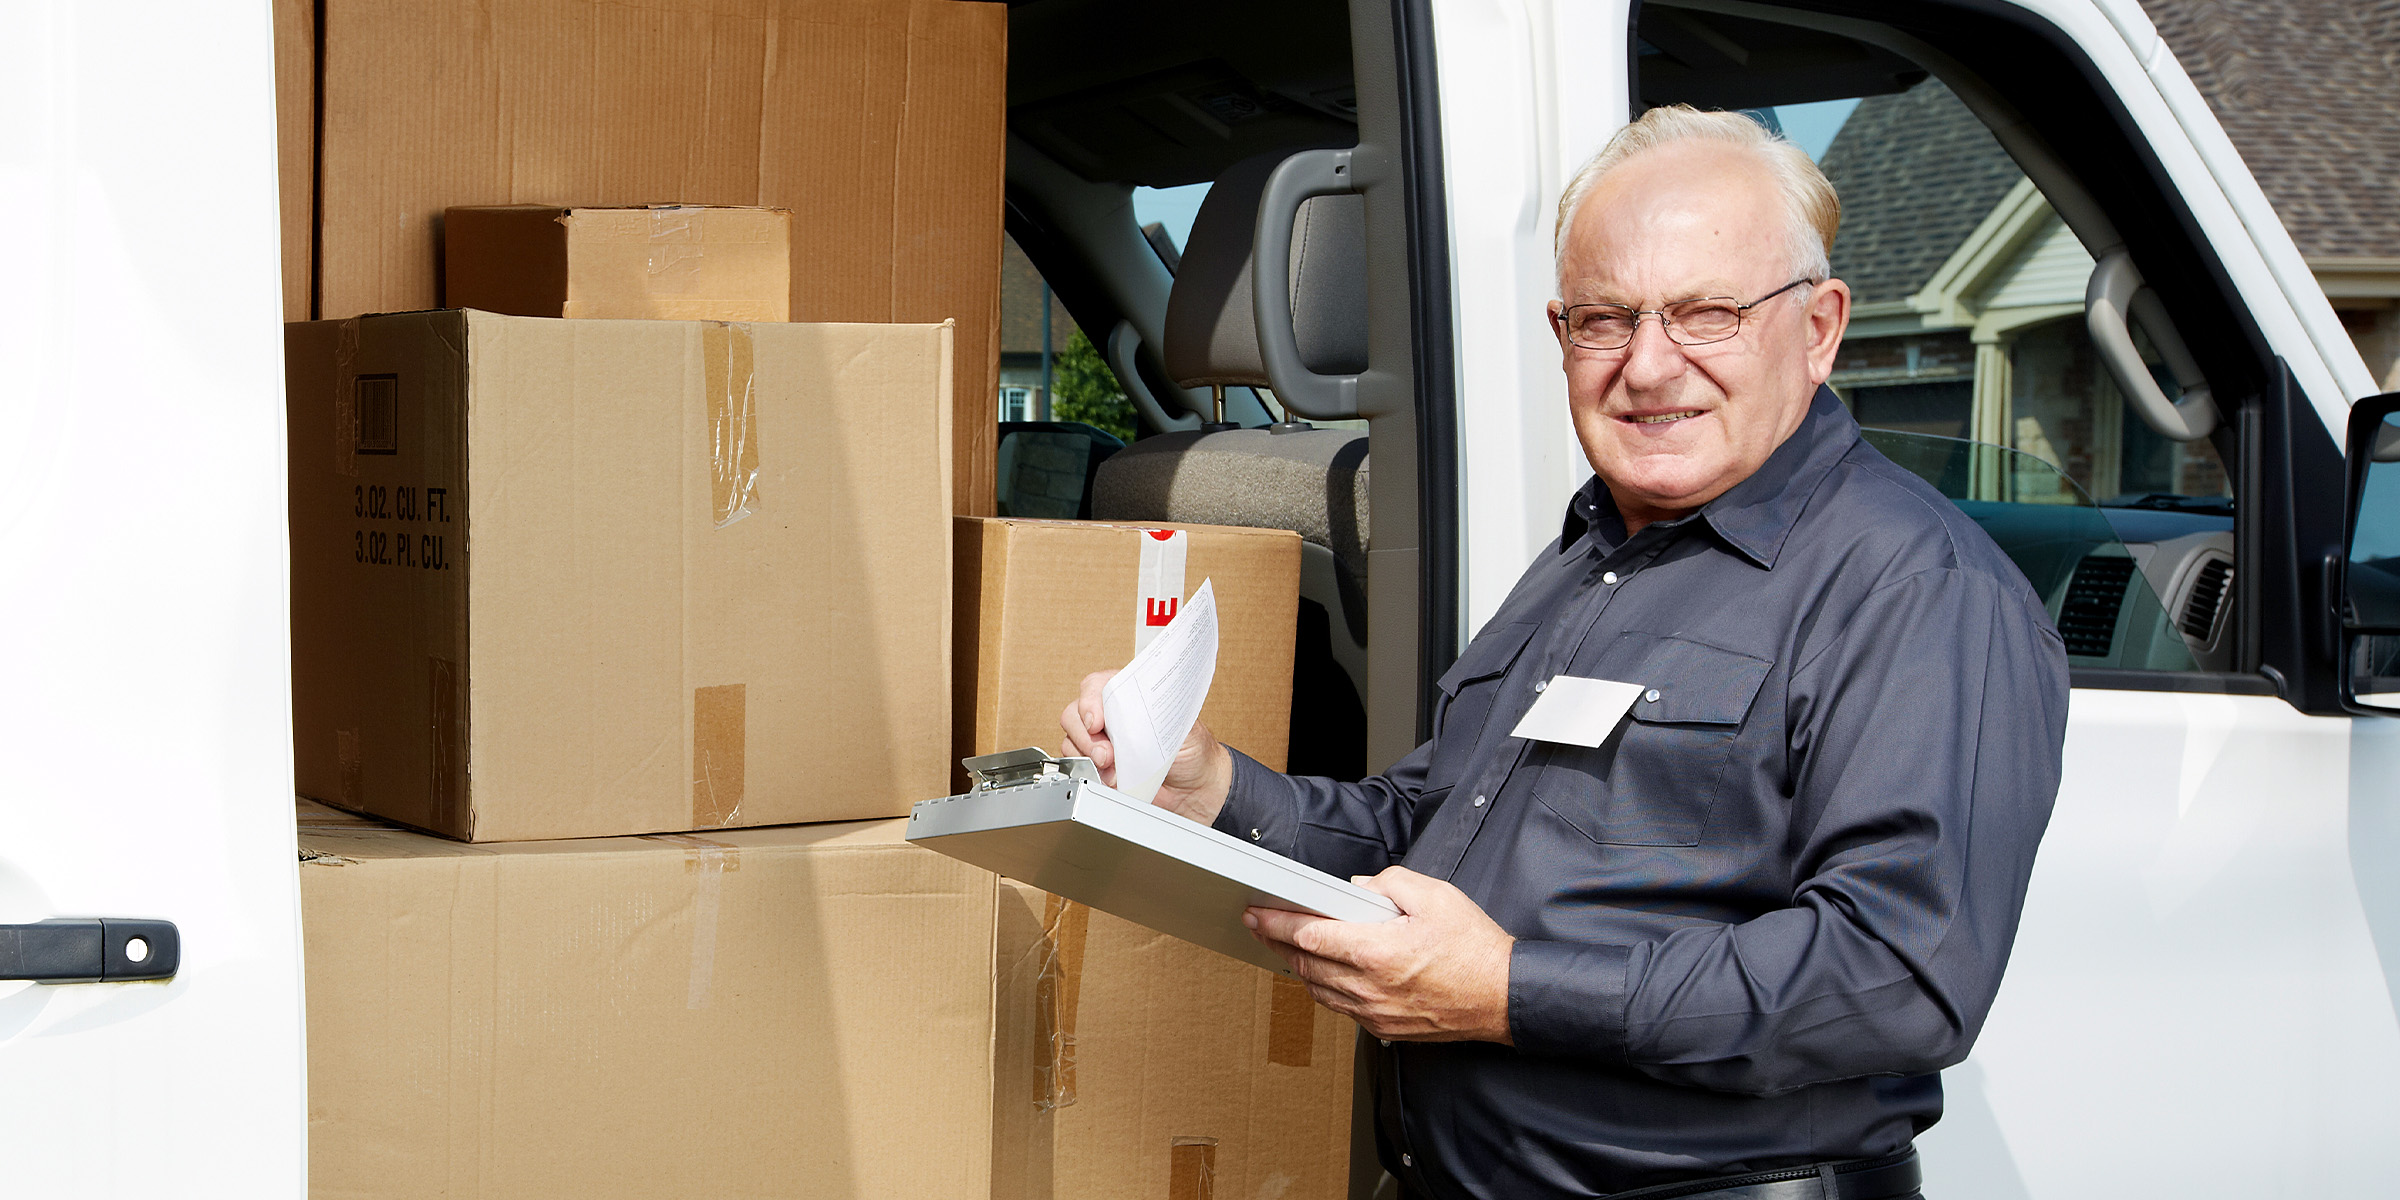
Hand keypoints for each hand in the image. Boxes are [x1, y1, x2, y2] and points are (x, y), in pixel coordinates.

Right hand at [1059, 669, 1233, 825]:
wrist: (1195, 789)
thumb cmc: (1193, 750)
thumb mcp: (1181, 726)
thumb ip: (1154, 714)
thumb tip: (1132, 712)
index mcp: (1131, 695)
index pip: (1096, 685)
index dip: (1090, 701)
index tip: (1097, 722)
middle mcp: (1112, 715)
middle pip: (1074, 713)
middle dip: (1087, 737)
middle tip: (1107, 755)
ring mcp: (1102, 741)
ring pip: (1072, 741)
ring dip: (1090, 758)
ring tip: (1115, 769)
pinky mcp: (1098, 767)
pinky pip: (1077, 765)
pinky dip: (1091, 774)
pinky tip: (1113, 778)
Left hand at [1245, 867, 1515, 1043]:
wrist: (1503, 998)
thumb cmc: (1474, 949)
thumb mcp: (1436, 896)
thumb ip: (1390, 883)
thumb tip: (1359, 885)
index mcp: (1376, 951)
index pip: (1309, 936)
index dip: (1276, 924)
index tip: (1257, 913)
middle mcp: (1368, 987)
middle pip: (1305, 965)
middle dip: (1275, 943)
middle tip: (1258, 925)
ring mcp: (1374, 1012)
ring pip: (1318, 990)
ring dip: (1296, 967)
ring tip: (1282, 946)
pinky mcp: (1383, 1028)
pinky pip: (1339, 1007)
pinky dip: (1322, 988)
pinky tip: (1320, 973)